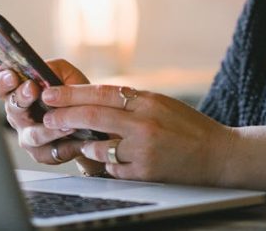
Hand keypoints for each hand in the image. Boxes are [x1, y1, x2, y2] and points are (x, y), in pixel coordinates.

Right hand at [0, 59, 105, 174]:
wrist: (91, 121)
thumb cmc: (74, 95)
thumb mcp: (66, 74)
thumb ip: (54, 68)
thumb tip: (42, 71)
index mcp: (19, 93)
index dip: (1, 81)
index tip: (12, 76)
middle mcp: (18, 115)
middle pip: (12, 108)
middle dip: (22, 97)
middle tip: (32, 89)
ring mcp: (27, 136)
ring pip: (32, 135)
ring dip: (49, 129)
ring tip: (67, 123)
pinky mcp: (41, 154)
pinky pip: (50, 152)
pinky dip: (65, 144)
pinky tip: (76, 137)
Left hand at [39, 84, 235, 185]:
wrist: (218, 154)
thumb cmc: (189, 127)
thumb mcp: (162, 104)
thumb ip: (132, 102)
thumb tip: (96, 100)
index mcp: (148, 100)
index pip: (102, 92)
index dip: (72, 93)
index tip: (51, 93)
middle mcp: (144, 123)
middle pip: (93, 116)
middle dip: (64, 116)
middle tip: (47, 117)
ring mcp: (143, 149)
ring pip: (98, 146)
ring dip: (86, 145)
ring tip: (81, 142)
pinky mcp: (144, 172)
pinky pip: (112, 168)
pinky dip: (108, 164)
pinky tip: (112, 160)